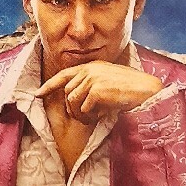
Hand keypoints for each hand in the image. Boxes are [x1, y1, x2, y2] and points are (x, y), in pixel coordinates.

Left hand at [35, 62, 162, 121]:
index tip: (37, 94)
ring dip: (80, 115)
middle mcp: (90, 69)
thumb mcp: (110, 83)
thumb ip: (92, 86)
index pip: (65, 75)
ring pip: (72, 102)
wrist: (148, 91)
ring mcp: (93, 78)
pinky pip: (83, 109)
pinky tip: (99, 117)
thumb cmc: (132, 90)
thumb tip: (76, 102)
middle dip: (72, 109)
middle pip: (67, 93)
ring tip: (92, 119)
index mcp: (93, 66)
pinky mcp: (96, 90)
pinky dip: (89, 117)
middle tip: (85, 118)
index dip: (49, 85)